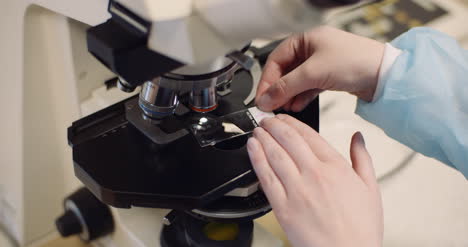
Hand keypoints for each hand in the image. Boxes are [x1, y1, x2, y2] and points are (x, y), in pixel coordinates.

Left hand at [247, 114, 382, 246]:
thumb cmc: (360, 228)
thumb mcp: (371, 188)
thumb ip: (362, 158)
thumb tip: (358, 138)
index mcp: (336, 167)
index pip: (309, 135)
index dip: (292, 123)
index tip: (284, 118)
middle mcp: (315, 174)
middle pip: (288, 140)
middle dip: (274, 125)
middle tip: (266, 120)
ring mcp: (297, 190)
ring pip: (274, 155)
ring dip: (263, 138)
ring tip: (257, 130)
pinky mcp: (282, 207)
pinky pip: (266, 177)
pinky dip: (256, 159)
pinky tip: (252, 148)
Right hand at [256, 26, 384, 111]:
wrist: (385, 75)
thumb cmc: (355, 62)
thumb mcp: (313, 73)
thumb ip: (285, 87)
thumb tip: (265, 99)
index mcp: (306, 39)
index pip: (276, 59)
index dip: (267, 80)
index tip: (262, 98)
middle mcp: (312, 49)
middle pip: (285, 71)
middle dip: (278, 90)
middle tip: (271, 106)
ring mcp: (321, 63)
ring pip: (296, 81)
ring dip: (289, 95)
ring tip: (283, 109)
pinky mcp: (329, 76)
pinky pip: (308, 87)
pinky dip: (301, 97)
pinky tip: (296, 106)